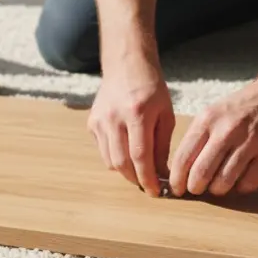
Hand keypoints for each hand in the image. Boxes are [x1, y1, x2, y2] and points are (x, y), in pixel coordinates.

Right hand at [87, 57, 174, 195]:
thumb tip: (161, 173)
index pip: (140, 156)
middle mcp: (114, 118)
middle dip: (136, 179)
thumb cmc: (151, 89)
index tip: (156, 192)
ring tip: (139, 171)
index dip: (147, 178)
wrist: (126, 66)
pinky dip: (115, 158)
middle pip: (121, 162)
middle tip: (148, 186)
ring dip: (125, 172)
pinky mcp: (92, 123)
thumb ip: (162, 145)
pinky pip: (103, 150)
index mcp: (137, 114)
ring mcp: (99, 121)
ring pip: (109, 160)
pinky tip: (127, 153)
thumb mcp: (165, 114)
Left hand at [167, 78, 257, 196]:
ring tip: (219, 185)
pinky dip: (241, 187)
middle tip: (197, 189)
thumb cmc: (241, 108)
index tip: (177, 189)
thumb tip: (178, 171)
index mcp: (208, 119)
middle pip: (201, 173)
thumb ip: (197, 139)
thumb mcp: (213, 113)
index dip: (176, 179)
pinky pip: (249, 183)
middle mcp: (228, 130)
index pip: (183, 157)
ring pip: (224, 182)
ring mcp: (251, 141)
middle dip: (195, 188)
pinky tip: (240, 179)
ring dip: (218, 189)